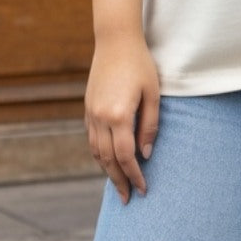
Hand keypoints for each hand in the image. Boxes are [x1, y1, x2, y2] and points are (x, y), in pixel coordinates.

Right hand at [84, 34, 159, 202]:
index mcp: (118, 116)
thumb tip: (146, 155)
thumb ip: (150, 125)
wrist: (115, 41)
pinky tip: (107, 161)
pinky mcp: (88, 108)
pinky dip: (99, 154)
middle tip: (128, 199)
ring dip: (107, 170)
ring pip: (96, 152)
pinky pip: (91, 139)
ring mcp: (91, 113)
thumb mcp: (153, 94)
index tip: (143, 189)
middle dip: (118, 181)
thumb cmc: (140, 64)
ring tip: (118, 185)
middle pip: (108, 160)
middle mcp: (100, 118)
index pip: (126, 156)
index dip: (135, 176)